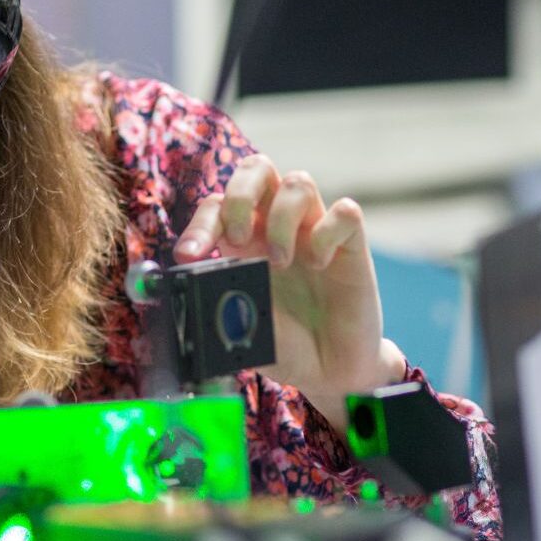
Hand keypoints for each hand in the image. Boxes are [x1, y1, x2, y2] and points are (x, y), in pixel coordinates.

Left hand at [173, 154, 405, 433]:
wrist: (327, 372)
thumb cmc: (282, 344)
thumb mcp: (242, 328)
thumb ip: (222, 303)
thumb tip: (198, 283)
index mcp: (242, 242)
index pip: (217, 205)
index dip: (200, 223)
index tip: (189, 256)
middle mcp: (276, 227)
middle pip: (256, 169)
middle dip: (241, 195)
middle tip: (239, 240)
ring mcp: (314, 231)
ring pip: (298, 181)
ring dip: (281, 219)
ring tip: (281, 262)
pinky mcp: (351, 245)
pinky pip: (346, 211)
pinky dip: (329, 232)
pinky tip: (321, 263)